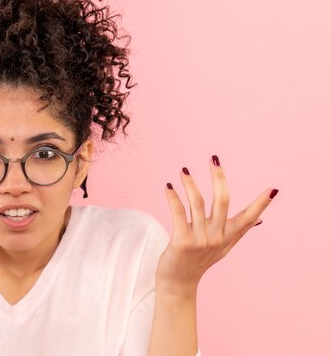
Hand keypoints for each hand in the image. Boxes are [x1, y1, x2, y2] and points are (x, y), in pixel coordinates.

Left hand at [155, 155, 278, 295]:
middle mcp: (218, 237)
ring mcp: (201, 239)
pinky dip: (173, 197)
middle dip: (219, 177)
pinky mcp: (182, 242)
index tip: (273, 190)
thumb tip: (260, 219)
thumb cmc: (199, 261)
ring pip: (198, 202)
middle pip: (223, 200)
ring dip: (190, 184)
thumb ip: (239, 231)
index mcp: (228, 237)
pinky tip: (168, 187)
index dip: (261, 204)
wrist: (178, 283)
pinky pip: (178, 212)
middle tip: (213, 158)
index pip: (249, 217)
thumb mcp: (223, 247)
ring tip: (184, 171)